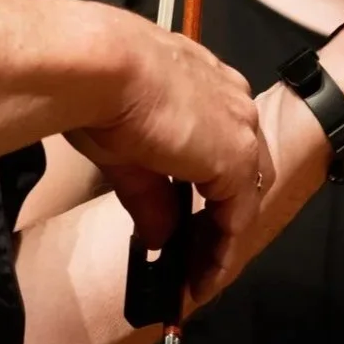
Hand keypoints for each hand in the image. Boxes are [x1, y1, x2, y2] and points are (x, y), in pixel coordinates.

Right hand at [67, 8, 269, 299]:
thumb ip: (152, 197)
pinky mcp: (238, 157)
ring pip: (244, 195)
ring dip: (222, 239)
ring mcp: (241, 128)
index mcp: (205, 84)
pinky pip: (238, 216)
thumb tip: (159, 238)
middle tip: (196, 258)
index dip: (207, 187)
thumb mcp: (126, 152)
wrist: (102, 65)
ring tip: (199, 278)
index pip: (220, 143)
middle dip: (221, 217)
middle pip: (242, 172)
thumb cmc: (100, 87)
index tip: (185, 222)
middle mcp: (232, 101)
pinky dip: (222, 250)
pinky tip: (203, 277)